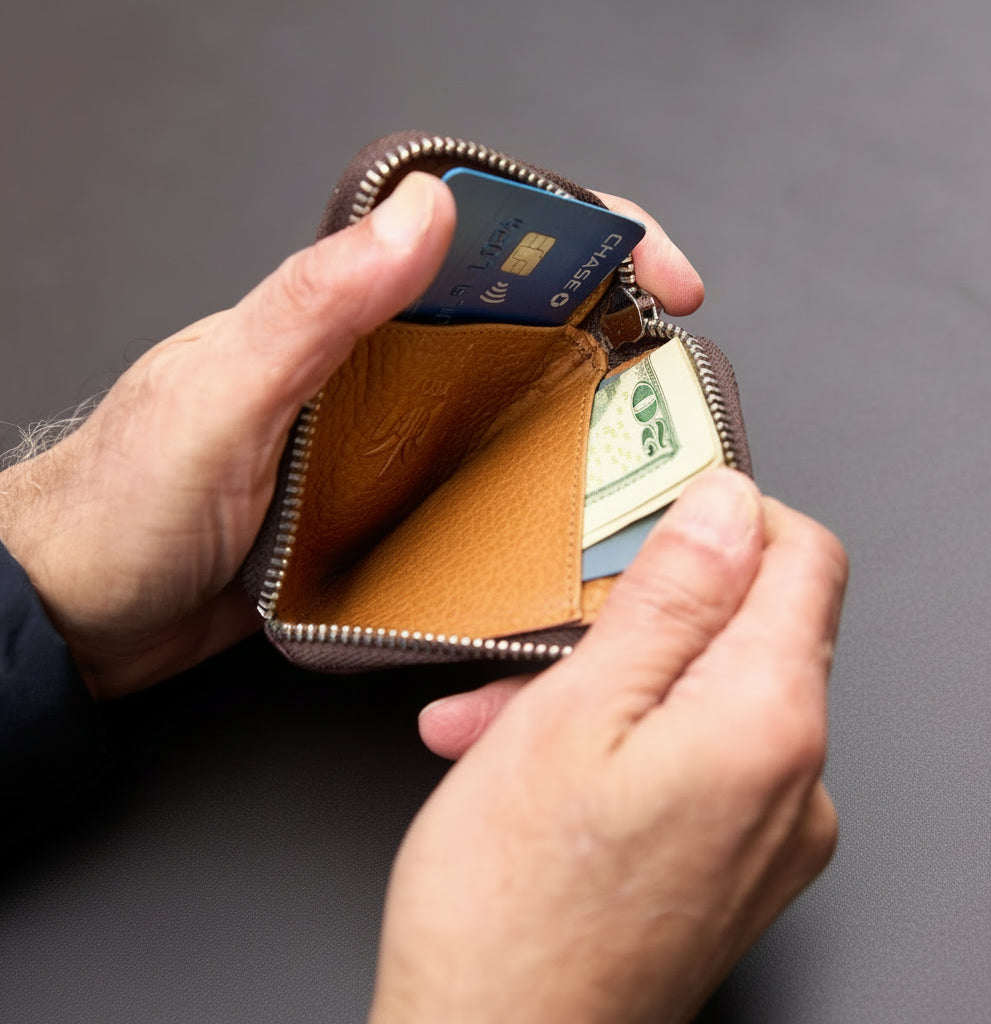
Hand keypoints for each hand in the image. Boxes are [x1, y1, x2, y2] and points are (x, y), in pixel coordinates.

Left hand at [0, 175, 701, 697]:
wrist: (80, 612)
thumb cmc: (122, 504)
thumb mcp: (220, 395)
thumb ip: (316, 306)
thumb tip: (428, 213)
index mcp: (337, 313)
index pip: (475, 233)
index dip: (578, 233)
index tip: (649, 268)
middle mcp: (371, 367)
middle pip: (512, 317)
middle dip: (603, 325)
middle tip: (666, 371)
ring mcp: (381, 441)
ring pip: (504, 405)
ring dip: (576, 416)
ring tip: (636, 453)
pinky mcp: (380, 510)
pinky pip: (472, 486)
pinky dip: (524, 495)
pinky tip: (556, 523)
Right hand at [375, 470, 846, 1022]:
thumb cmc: (511, 905)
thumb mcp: (573, 712)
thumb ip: (670, 599)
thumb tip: (728, 505)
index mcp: (769, 723)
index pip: (802, 558)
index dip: (726, 516)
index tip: (649, 513)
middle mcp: (796, 782)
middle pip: (737, 630)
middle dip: (630, 615)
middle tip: (540, 630)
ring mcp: (768, 832)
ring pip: (693, 695)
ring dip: (597, 683)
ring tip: (496, 716)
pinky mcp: (729, 865)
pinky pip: (686, 760)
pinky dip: (612, 741)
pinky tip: (525, 763)